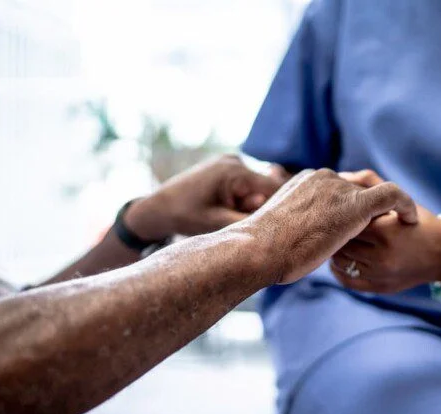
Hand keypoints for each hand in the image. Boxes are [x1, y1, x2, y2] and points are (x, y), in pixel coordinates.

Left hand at [124, 155, 281, 239]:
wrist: (159, 207)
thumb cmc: (186, 217)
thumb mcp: (219, 224)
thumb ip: (249, 220)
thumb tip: (278, 223)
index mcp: (234, 171)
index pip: (275, 187)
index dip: (281, 207)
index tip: (282, 225)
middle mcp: (236, 160)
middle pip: (268, 186)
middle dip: (263, 206)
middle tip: (245, 220)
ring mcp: (231, 161)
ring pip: (259, 186)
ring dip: (253, 203)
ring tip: (232, 213)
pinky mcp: (228, 166)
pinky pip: (248, 183)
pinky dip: (245, 198)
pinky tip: (230, 207)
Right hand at [242, 169, 418, 283]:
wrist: (259, 249)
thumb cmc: (263, 249)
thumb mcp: (279, 229)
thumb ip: (295, 224)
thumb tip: (295, 237)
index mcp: (307, 180)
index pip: (338, 187)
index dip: (350, 204)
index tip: (357, 223)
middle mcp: (324, 178)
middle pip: (357, 188)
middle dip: (370, 207)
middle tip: (386, 226)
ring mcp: (339, 189)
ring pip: (373, 193)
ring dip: (387, 210)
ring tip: (400, 225)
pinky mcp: (355, 205)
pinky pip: (391, 195)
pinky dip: (405, 205)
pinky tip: (411, 220)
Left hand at [329, 171, 440, 293]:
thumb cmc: (419, 222)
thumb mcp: (399, 199)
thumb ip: (370, 183)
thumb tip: (340, 176)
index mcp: (386, 231)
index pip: (347, 221)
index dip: (341, 214)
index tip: (338, 209)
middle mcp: (382, 256)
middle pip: (341, 243)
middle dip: (336, 232)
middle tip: (333, 225)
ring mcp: (381, 275)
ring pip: (340, 263)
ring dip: (336, 251)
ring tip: (338, 241)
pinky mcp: (379, 288)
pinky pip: (347, 281)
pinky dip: (339, 270)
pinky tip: (343, 259)